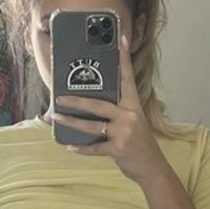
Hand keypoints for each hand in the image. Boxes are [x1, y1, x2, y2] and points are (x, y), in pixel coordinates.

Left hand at [53, 36, 165, 183]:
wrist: (152, 167)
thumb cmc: (140, 143)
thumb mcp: (133, 122)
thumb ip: (116, 113)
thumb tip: (88, 105)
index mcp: (133, 106)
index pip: (127, 79)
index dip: (123, 59)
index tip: (120, 40)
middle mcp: (129, 116)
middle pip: (99, 104)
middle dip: (76, 100)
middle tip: (59, 97)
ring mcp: (124, 133)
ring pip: (92, 125)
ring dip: (72, 122)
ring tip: (56, 117)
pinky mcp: (118, 149)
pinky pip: (95, 148)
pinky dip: (81, 148)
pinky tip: (70, 146)